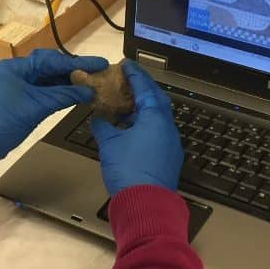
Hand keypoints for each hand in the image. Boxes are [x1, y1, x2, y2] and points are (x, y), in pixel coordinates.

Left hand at [0, 49, 108, 164]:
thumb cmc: (4, 122)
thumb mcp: (37, 107)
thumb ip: (64, 96)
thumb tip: (89, 90)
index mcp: (17, 67)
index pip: (52, 61)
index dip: (78, 63)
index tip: (99, 63)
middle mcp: (18, 71)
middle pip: (51, 67)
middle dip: (74, 70)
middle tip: (97, 71)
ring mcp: (20, 85)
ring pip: (49, 79)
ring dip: (69, 82)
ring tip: (91, 82)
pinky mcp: (22, 98)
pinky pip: (45, 90)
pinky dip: (60, 92)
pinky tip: (76, 94)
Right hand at [90, 61, 182, 195]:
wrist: (146, 204)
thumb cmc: (128, 170)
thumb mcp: (109, 144)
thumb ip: (102, 126)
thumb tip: (98, 119)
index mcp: (155, 116)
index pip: (145, 87)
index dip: (134, 74)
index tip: (126, 64)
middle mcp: (167, 126)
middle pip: (156, 100)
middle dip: (141, 90)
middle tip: (127, 83)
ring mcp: (171, 143)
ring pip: (158, 118)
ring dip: (143, 109)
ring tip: (125, 107)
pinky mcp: (169, 158)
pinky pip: (158, 132)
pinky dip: (145, 125)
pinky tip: (131, 131)